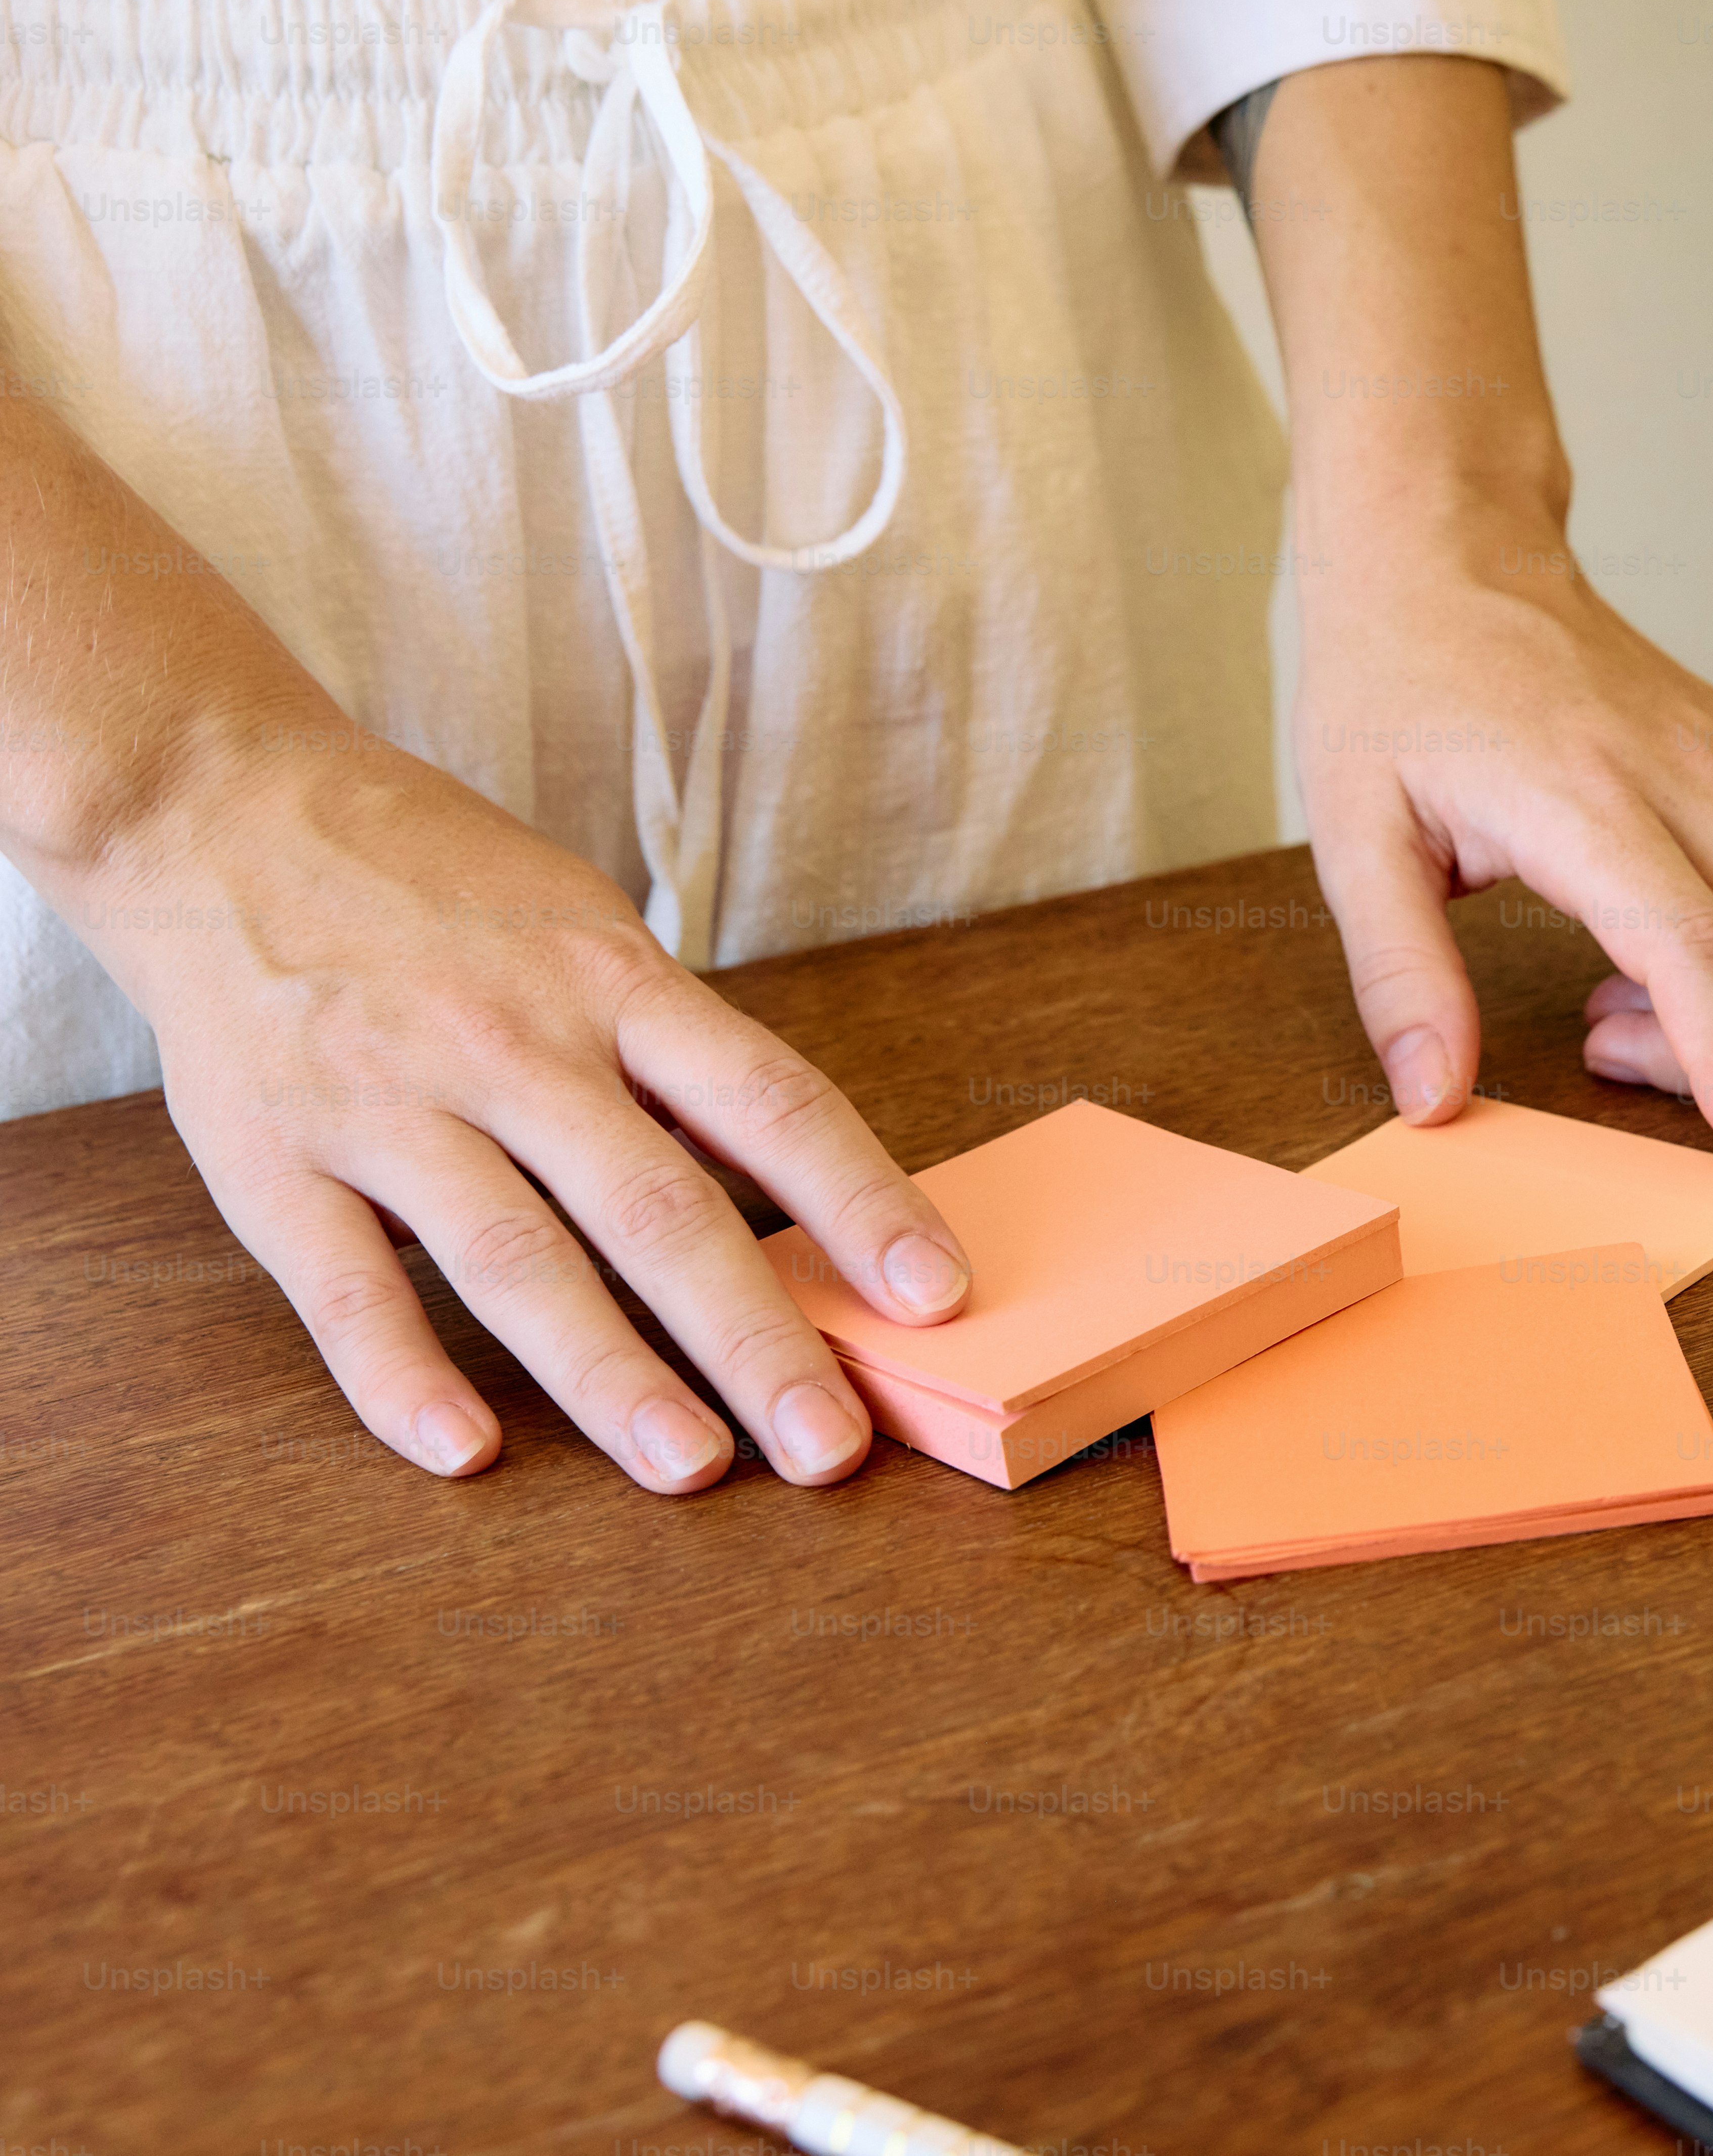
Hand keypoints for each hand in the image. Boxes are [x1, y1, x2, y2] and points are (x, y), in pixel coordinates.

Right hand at [72, 729, 973, 1490]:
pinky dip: (402, 1378)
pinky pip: (346, 1287)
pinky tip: (466, 1455)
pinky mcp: (270, 1157)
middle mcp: (509, 1042)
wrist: (213, 807)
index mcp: (608, 979)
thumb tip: (789, 1179)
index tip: (933, 1293)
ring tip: (690, 1470)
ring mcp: (386, 1101)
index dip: (861, 1202)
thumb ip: (671, 1055)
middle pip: (659, 1208)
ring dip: (609, 1376)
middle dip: (755, 1338)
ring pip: (517, 1261)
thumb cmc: (436, 884)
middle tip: (830, 1448)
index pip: (771, 1102)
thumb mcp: (582, 927)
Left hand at [1295, 488, 1712, 1178]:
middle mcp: (1682, 775)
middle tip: (1604, 1043)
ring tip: (1619, 995)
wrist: (1448, 550)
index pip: (1703, 957)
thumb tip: (1434, 1098)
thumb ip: (1399, 975)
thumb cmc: (1393, 685)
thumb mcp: (1352, 836)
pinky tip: (1648, 938)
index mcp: (1584, 800)